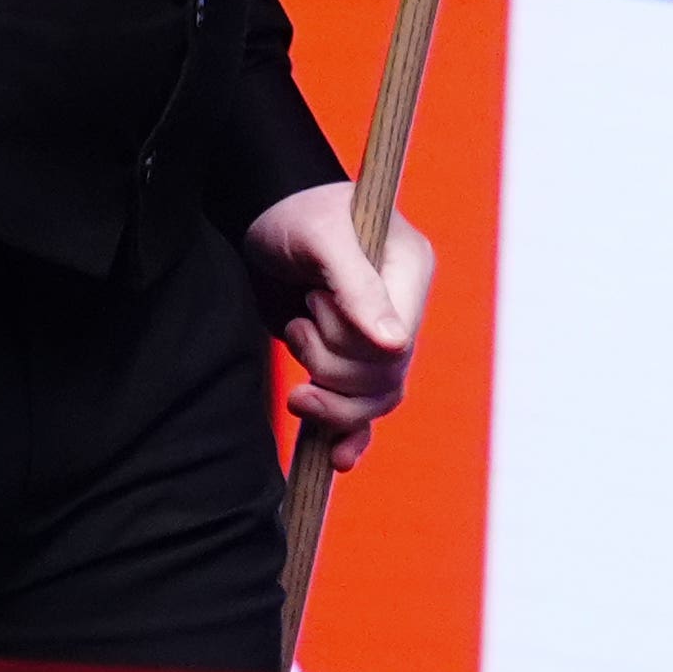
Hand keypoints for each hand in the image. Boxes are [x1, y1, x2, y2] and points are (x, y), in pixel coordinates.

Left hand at [244, 185, 433, 472]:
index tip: (314, 310)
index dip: (356, 346)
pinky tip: (338, 458)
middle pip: (382, 377)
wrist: (262, 218)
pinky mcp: (348, 360)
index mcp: (410, 272)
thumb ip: (358, 286)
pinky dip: (349, 435)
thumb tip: (394, 346)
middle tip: (299, 317)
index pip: (399, 342)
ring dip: (325, 390)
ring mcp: (375, 339)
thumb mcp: (323, 237)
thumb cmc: (295, 213)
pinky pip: (362, 412)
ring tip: (295, 337)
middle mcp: (401, 310)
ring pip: (371, 400)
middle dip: (329, 362)